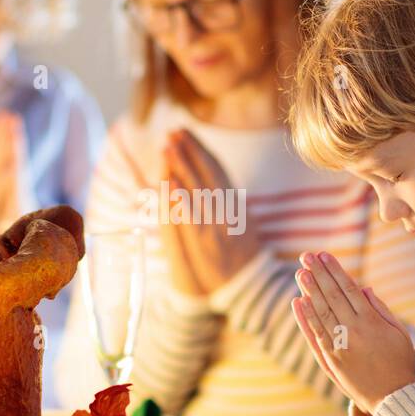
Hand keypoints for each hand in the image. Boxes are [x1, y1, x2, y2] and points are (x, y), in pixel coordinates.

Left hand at [160, 129, 260, 294]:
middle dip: (189, 151)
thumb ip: (227, 198)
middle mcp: (227, 210)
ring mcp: (216, 225)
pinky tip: (170, 182)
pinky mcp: (205, 242)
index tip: (184, 131)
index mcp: (236, 201)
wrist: (248, 284)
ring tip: (167, 148)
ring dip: (182, 167)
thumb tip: (211, 175)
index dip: (199, 148)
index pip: (215, 168)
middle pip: (206, 174)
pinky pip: (191, 217)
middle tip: (172, 132)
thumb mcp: (242, 219)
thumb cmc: (242, 253)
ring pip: (197, 191)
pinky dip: (180, 198)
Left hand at [290, 251, 414, 413]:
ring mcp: (339, 346)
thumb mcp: (399, 332)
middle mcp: (352, 331)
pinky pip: (314, 334)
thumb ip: (380, 309)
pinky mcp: (330, 359)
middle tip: (306, 256)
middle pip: (331, 296)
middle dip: (318, 274)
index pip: (348, 289)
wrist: (392, 397)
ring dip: (309, 291)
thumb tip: (364, 288)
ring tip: (300, 273)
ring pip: (320, 313)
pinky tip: (298, 303)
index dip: (335, 271)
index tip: (324, 255)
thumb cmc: (400, 362)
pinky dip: (305, 318)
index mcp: (371, 322)